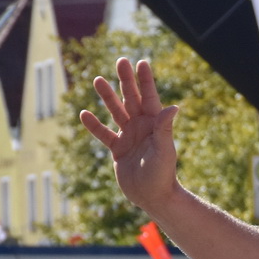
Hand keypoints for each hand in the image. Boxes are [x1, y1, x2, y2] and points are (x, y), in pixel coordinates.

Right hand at [81, 58, 180, 215]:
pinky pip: (104, 134)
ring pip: (116, 112)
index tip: (142, 62)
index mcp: (155, 125)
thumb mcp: (164, 149)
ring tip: (97, 80)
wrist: (153, 197)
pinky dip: (94, 125)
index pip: (150, 97)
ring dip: (107, 97)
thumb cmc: (163, 174)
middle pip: (131, 99)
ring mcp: (129, 137)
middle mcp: (142, 127)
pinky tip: (84, 113)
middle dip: (126, 80)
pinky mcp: (118, 150)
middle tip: (121, 61)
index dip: (146, 80)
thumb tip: (173, 107)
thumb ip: (164, 128)